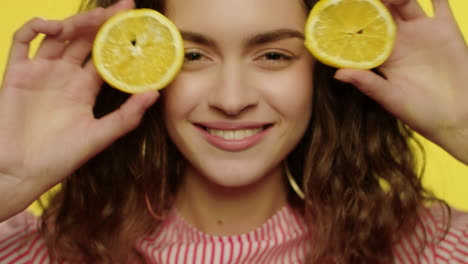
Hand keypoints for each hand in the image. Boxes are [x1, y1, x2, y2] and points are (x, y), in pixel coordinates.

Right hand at [0, 0, 158, 221]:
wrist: (21, 172)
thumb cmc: (61, 158)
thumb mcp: (99, 136)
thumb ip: (127, 116)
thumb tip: (155, 92)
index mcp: (85, 88)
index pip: (105, 56)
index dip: (120, 41)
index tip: (137, 25)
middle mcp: (65, 76)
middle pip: (85, 40)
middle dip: (103, 22)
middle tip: (123, 7)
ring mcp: (41, 72)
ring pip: (59, 36)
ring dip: (76, 22)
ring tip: (97, 17)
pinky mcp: (17, 73)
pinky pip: (23, 42)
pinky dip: (35, 28)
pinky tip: (53, 26)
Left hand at [334, 0, 467, 163]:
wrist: (457, 117)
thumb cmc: (420, 113)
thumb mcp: (391, 98)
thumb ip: (367, 83)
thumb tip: (337, 73)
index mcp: (382, 56)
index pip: (362, 32)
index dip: (351, 20)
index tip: (338, 7)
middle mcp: (399, 41)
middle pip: (381, 12)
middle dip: (371, 2)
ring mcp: (421, 32)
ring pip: (405, 2)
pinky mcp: (445, 29)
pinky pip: (440, 3)